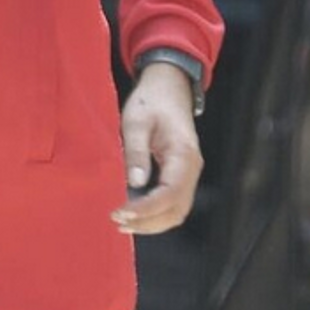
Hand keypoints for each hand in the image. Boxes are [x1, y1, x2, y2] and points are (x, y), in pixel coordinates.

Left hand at [111, 62, 202, 235]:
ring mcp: (188, 174)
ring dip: (151, 222)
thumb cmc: (152, 100)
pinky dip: (154, 213)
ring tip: (122, 222)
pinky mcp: (179, 175)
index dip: (147, 208)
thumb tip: (135, 183)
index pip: (170, 193)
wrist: (168, 87)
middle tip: (118, 221)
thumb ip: (136, 152)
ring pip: (175, 211)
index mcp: (184, 155)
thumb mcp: (136, 121)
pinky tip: (133, 213)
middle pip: (176, 210)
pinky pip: (171, 203)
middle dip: (148, 222)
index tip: (122, 212)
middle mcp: (191, 169)